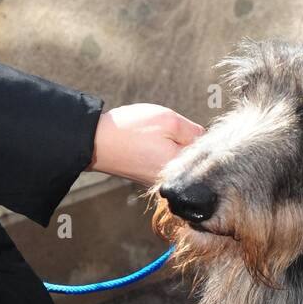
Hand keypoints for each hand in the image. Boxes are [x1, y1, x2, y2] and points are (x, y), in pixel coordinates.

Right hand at [89, 105, 205, 186]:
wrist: (95, 142)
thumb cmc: (131, 130)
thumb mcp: (170, 121)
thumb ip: (195, 132)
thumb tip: (208, 140)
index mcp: (181, 170)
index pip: (207, 155)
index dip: (200, 136)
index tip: (187, 129)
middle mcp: (172, 182)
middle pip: (193, 160)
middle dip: (186, 142)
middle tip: (168, 131)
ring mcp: (159, 181)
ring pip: (177, 159)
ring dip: (172, 146)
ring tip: (154, 137)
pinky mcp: (148, 177)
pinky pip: (163, 162)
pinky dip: (160, 150)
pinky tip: (148, 142)